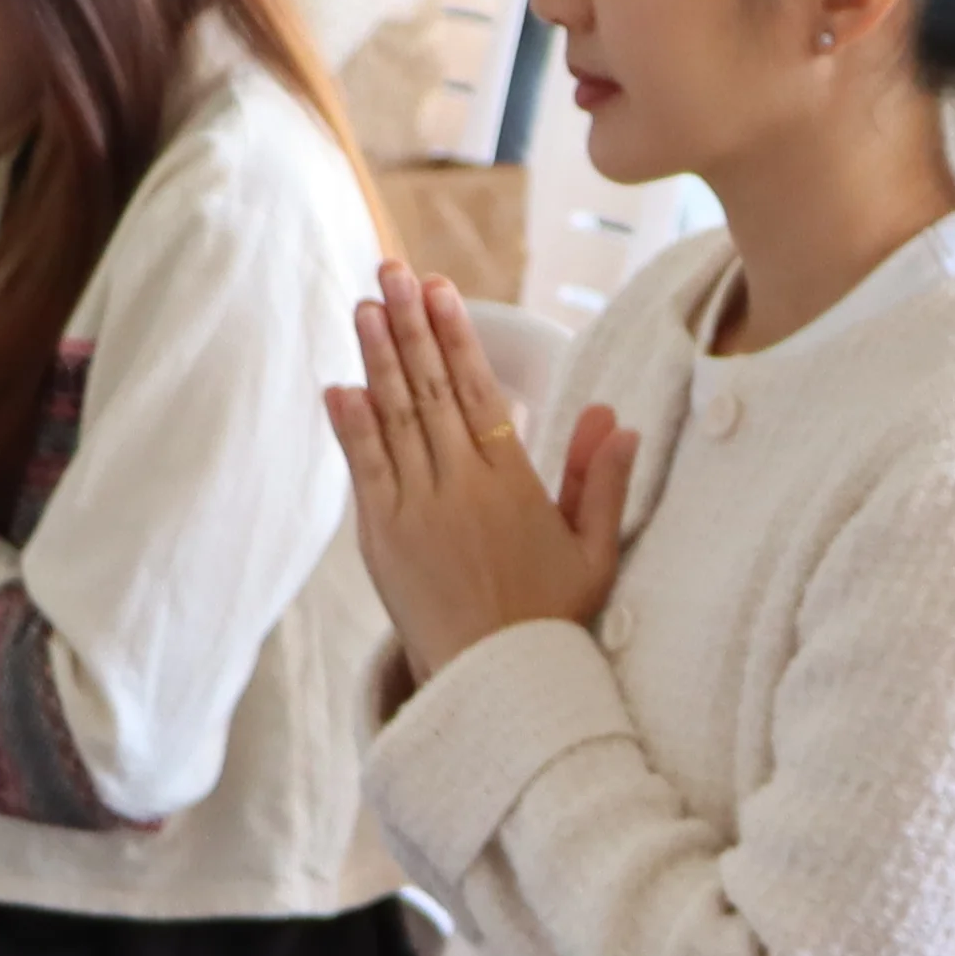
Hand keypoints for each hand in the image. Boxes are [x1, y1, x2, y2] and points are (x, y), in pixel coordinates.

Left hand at [325, 260, 621, 673]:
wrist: (497, 684)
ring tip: (365, 306)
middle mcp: (462, 488)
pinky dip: (350, 427)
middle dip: (411, 325)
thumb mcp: (593, 552)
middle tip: (391, 271)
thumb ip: (601, 481)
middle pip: (430, 390)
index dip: (456, 336)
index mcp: (514, 484)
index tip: (440, 289)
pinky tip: (339, 385)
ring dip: (376, 359)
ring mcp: (417, 511)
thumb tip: (616, 419)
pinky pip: (365, 471)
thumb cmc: (549, 619)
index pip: (479, 391)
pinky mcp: (382, 540)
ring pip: (394, 419)